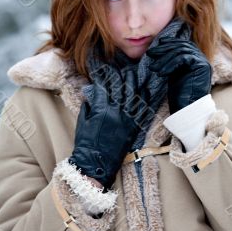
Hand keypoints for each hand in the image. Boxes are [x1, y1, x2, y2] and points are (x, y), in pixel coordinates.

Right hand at [69, 67, 149, 189]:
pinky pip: (143, 109)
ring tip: (138, 72)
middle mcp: (115, 112)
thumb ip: (89, 105)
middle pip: (122, 88)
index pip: (105, 87)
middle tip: (126, 67)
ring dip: (136, 83)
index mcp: (101, 109)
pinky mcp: (134, 127)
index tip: (107, 69)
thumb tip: (92, 93)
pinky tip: (149, 89)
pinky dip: (146, 98)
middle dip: (124, 76)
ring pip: (134, 96)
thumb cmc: (86, 143)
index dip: (106, 76)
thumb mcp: (83, 121)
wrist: (96, 163)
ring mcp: (126, 119)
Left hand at [146, 37, 211, 113]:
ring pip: (180, 52)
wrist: (188, 109)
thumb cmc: (180, 95)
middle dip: (164, 49)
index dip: (171, 42)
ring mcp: (203, 62)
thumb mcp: (174, 74)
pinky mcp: (201, 66)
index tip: (159, 43)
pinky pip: (182, 58)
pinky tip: (160, 74)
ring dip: (163, 59)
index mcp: (196, 60)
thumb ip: (172, 62)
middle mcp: (201, 59)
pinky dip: (169, 65)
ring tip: (152, 68)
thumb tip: (159, 49)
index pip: (184, 45)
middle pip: (182, 46)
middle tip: (150, 53)